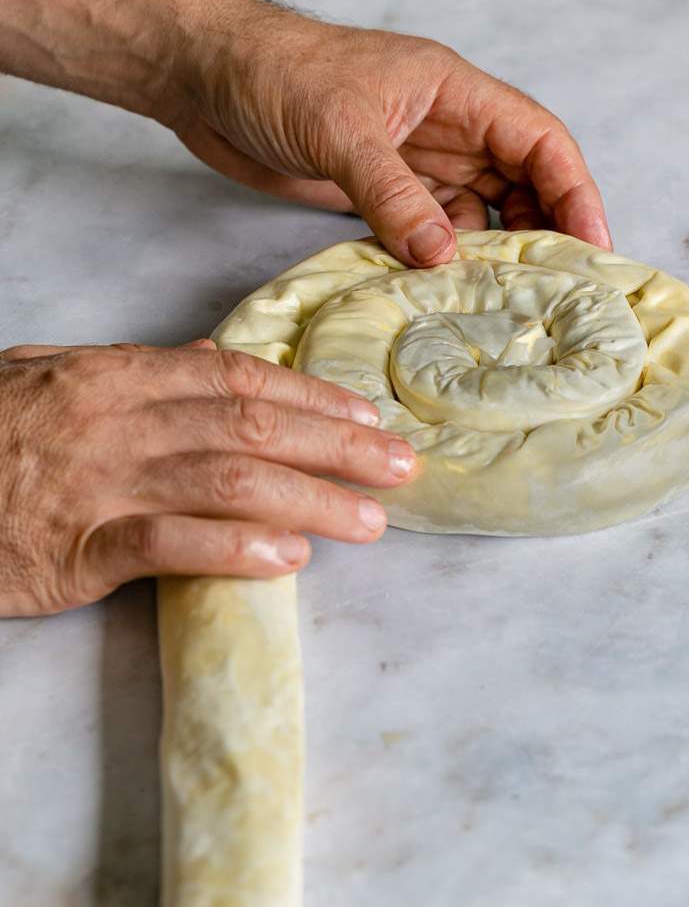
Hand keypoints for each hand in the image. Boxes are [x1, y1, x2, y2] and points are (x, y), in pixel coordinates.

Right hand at [0, 340, 416, 616]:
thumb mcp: (57, 379)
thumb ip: (137, 372)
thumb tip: (210, 362)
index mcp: (119, 375)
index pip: (238, 378)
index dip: (313, 396)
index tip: (367, 415)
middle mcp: (118, 419)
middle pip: (251, 426)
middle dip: (337, 444)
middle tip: (399, 466)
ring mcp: (99, 483)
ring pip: (227, 480)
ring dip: (310, 498)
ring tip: (369, 521)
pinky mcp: (76, 549)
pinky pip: (169, 543)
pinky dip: (235, 548)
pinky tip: (289, 558)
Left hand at [175, 8, 611, 266]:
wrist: (207, 79)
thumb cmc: (275, 74)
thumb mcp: (342, 133)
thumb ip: (394, 197)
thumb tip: (445, 257)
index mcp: (454, 93)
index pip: (538, 140)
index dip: (574, 191)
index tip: (592, 245)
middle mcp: (444, 128)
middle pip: (519, 181)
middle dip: (543, 230)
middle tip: (558, 290)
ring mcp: (412, 162)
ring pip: (475, 211)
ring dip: (491, 252)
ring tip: (510, 303)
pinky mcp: (379, 192)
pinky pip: (427, 229)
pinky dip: (441, 260)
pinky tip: (448, 293)